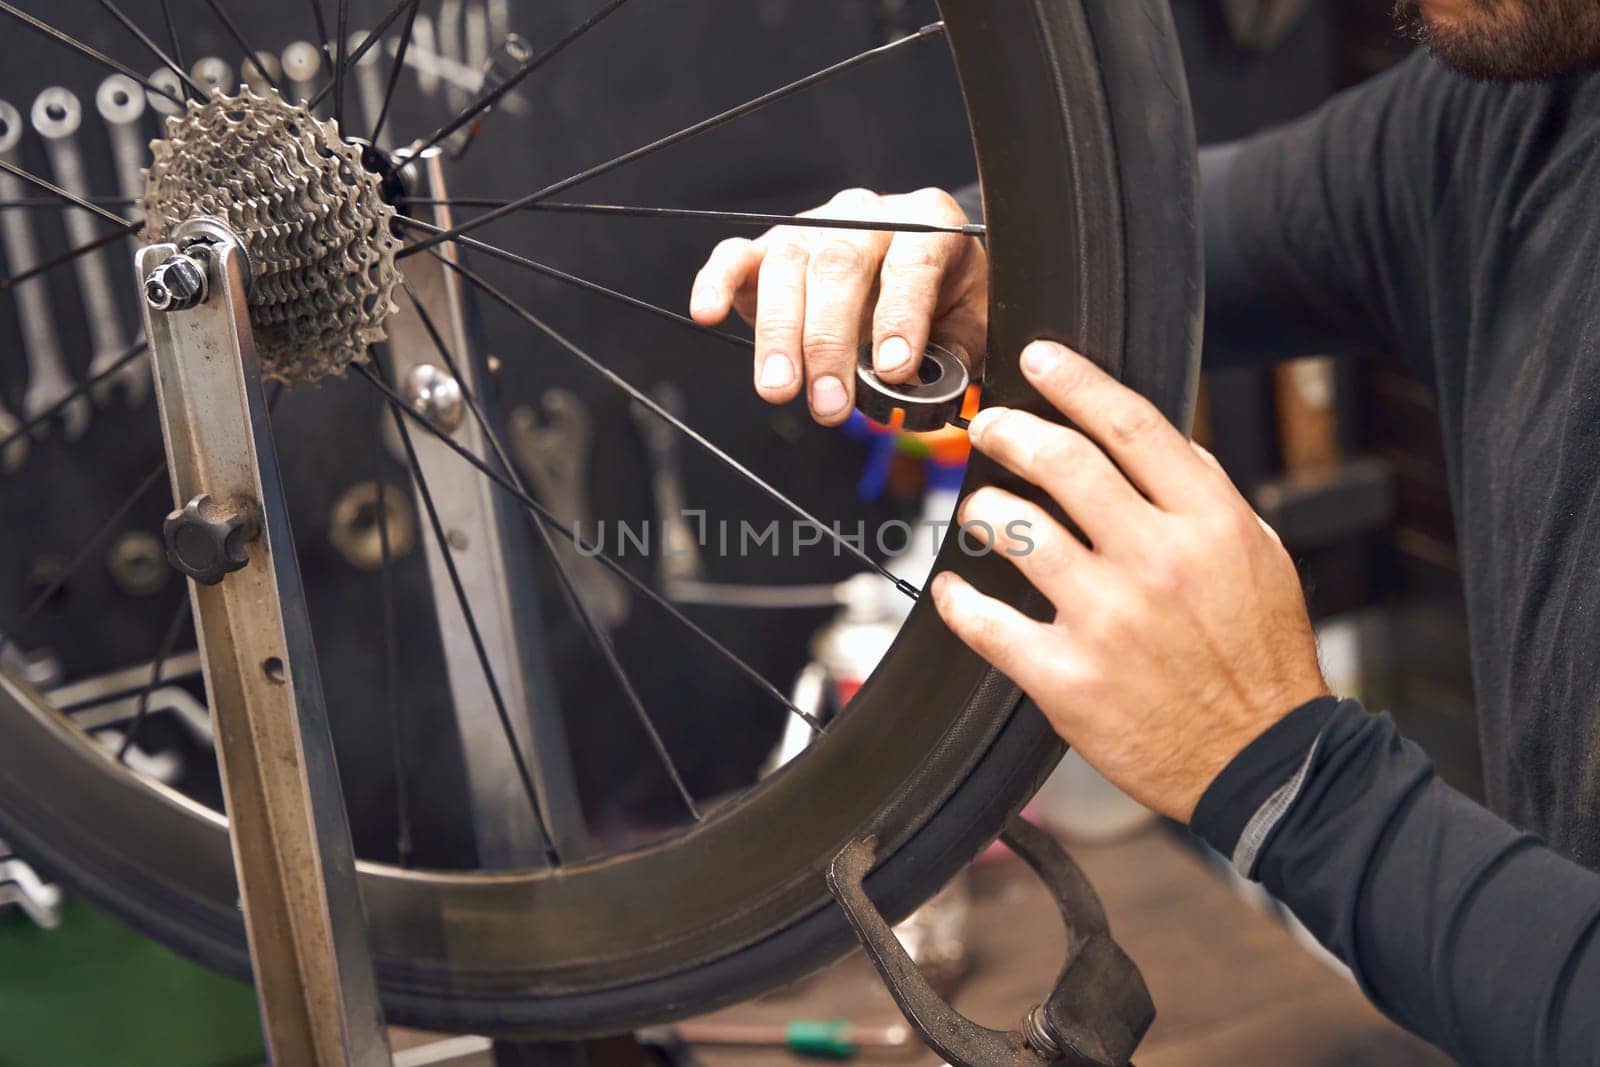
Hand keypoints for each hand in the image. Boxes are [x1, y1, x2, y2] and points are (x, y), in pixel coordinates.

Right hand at [689, 188, 987, 424]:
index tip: (892, 370)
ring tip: (780, 390)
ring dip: (779, 334)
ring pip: (788, 266)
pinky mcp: (770, 246)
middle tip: (829, 404)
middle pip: (840, 267)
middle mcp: (867, 214)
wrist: (920, 271)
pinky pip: (736, 254)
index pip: (912, 263)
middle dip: (830, 342)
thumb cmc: (945, 303)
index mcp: (929, 224)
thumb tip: (913, 387)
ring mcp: (813, 225)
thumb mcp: (970, 325)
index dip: (900, 317)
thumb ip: (953, 353)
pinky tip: (707, 312)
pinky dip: (717, 281)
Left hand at [932, 341, 1328, 822]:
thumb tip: (1153, 441)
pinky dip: (958, 601)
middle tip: (989, 427)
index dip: (1075, 381)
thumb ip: (1205, 495)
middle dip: (1010, 432)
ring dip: (984, 509)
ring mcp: (1108, 620)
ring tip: (979, 510)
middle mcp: (1157, 561)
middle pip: (1062, 463)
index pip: (1131, 425)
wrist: (1263, 762)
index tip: (1037, 358)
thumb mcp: (1260, 556)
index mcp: (1209, 523)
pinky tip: (951, 592)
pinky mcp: (1067, 678)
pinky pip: (987, 622)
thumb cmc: (1259, 657)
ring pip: (1016, 530)